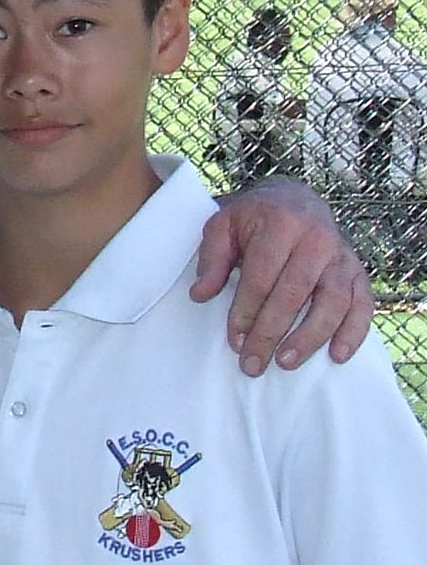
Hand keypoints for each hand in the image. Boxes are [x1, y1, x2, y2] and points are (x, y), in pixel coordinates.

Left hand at [191, 177, 372, 374]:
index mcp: (281, 223)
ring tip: (285, 363)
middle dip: (271, 332)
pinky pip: (363, 303)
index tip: (234, 341)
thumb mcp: (223, 227)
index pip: (262, 276)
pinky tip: (337, 356)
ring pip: (332, 301)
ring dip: (309, 337)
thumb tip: (200, 294)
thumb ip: (211, 259)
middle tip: (253, 364)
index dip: (246, 312)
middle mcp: (316, 238)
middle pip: (294, 292)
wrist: (294, 200)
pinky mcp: (356, 271)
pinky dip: (354, 331)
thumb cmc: (254, 220)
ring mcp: (341, 255)